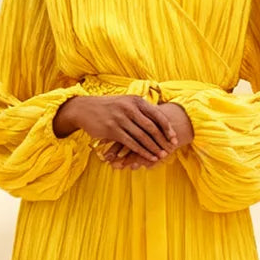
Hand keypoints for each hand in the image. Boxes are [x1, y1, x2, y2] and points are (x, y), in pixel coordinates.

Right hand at [54, 94, 175, 162]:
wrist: (84, 109)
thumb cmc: (108, 107)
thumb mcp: (125, 102)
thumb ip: (140, 109)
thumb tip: (158, 117)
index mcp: (136, 101)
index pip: (157, 115)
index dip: (167, 128)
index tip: (174, 139)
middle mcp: (129, 108)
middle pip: (152, 127)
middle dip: (163, 140)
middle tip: (171, 150)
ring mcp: (121, 119)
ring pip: (142, 137)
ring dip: (153, 148)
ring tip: (162, 156)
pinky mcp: (112, 130)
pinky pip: (131, 143)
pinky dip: (141, 152)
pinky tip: (148, 158)